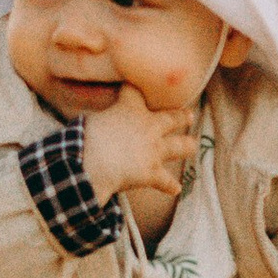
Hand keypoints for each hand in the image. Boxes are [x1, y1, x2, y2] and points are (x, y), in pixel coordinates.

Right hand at [79, 86, 196, 205]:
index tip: (134, 88)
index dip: (134, 90)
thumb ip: (105, 119)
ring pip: (179, 146)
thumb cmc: (84, 138)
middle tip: (190, 115)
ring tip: (193, 145)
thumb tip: (103, 124)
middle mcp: (148, 126)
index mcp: (130, 108)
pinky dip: (170, 186)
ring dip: (186, 145)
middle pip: (171, 117)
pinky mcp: (152, 172)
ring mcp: (154, 149)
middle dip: (181, 116)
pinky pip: (166, 181)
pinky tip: (176, 189)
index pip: (135, 92)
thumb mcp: (92, 119)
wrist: (92, 162)